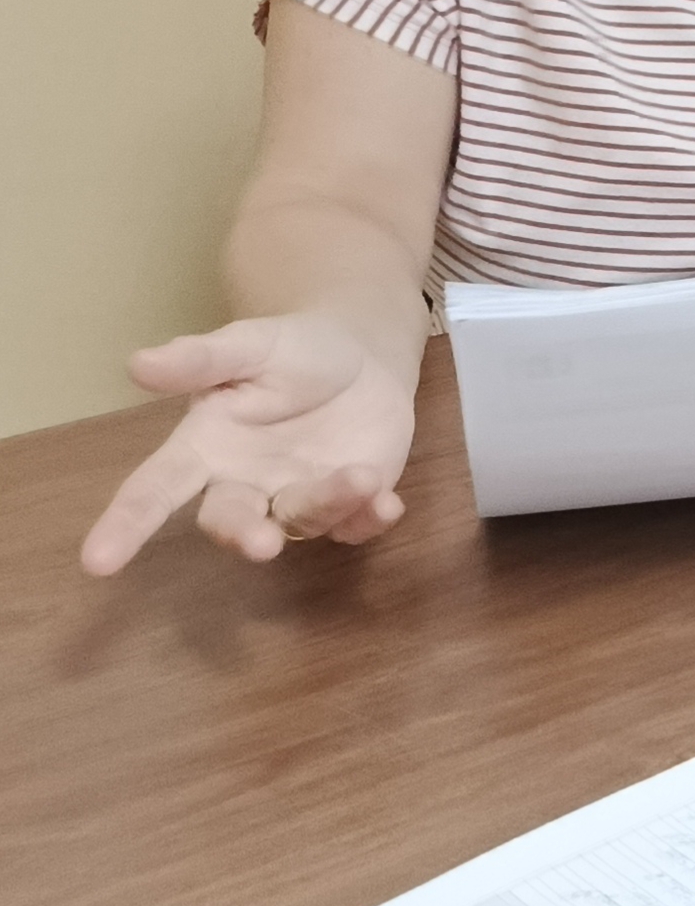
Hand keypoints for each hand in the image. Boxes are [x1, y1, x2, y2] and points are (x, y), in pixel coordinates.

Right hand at [80, 314, 416, 573]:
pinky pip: (354, 525)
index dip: (125, 524)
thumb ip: (200, 358)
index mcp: (205, 446)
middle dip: (242, 536)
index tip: (96, 561)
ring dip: (328, 504)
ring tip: (361, 475)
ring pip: (301, 520)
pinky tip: (388, 502)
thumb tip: (136, 363)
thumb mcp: (249, 344)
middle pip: (230, 522)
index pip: (155, 489)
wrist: (361, 354)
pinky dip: (370, 517)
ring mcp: (297, 498)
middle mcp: (245, 484)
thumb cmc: (292, 351)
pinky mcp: (349, 504)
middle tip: (260, 544)